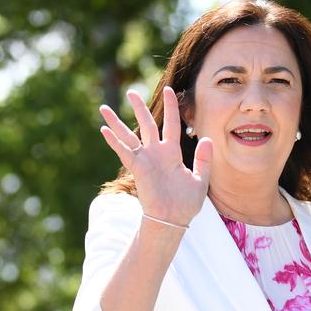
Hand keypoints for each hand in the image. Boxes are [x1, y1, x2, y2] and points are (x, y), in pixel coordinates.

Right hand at [99, 86, 212, 225]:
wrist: (174, 219)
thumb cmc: (187, 203)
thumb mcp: (200, 179)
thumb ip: (203, 159)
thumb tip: (207, 138)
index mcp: (172, 153)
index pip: (172, 124)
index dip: (172, 107)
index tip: (170, 91)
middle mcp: (157, 153)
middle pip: (147, 124)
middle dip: (139, 108)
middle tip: (131, 92)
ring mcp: (145, 160)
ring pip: (130, 135)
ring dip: (117, 122)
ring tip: (104, 108)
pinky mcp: (138, 168)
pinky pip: (124, 151)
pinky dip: (114, 141)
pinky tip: (103, 129)